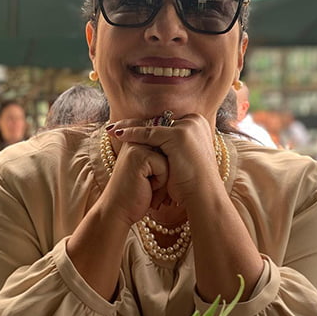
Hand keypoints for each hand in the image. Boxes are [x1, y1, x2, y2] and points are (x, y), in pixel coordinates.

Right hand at [100, 135, 169, 226]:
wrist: (118, 211)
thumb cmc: (137, 194)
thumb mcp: (151, 172)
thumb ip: (161, 156)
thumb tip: (181, 150)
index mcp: (137, 139)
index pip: (165, 145)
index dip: (165, 167)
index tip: (151, 181)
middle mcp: (135, 139)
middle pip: (169, 150)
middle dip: (165, 172)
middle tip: (150, 186)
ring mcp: (135, 146)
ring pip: (168, 158)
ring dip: (164, 178)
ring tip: (149, 187)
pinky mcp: (138, 156)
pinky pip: (164, 166)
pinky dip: (160, 182)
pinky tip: (146, 188)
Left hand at [107, 114, 222, 207]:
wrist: (203, 195)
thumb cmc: (193, 182)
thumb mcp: (184, 157)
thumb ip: (174, 146)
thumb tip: (159, 143)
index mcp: (197, 124)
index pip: (164, 121)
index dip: (143, 125)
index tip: (126, 128)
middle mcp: (195, 121)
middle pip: (157, 120)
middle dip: (134, 124)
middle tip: (115, 127)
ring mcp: (188, 127)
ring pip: (151, 125)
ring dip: (129, 127)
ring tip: (113, 130)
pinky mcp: (179, 135)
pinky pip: (149, 133)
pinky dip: (132, 134)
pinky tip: (119, 135)